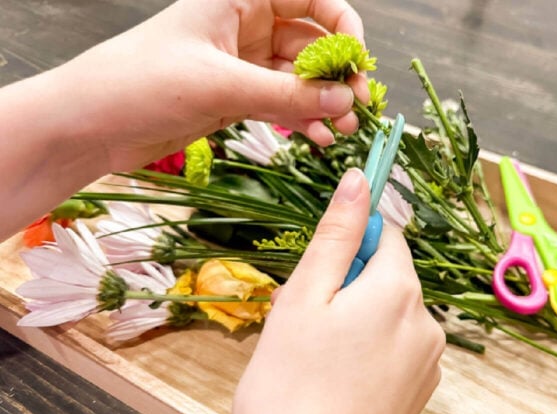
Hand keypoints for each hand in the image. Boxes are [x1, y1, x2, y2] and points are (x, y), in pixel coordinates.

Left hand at [54, 0, 367, 170]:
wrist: (90, 124)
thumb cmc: (141, 83)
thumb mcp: (220, 85)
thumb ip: (286, 95)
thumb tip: (345, 101)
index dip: (341, 26)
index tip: (355, 63)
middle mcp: (244, 26)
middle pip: (311, 41)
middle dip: (336, 74)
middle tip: (358, 107)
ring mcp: (241, 64)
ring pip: (299, 77)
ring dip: (324, 102)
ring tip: (343, 130)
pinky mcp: (235, 97)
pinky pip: (281, 103)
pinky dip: (302, 118)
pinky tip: (318, 137)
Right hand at [229, 169, 444, 413]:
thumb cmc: (290, 390)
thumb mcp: (305, 298)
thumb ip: (337, 234)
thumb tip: (360, 179)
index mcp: (400, 291)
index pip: (387, 234)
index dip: (351, 240)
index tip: (320, 266)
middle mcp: (426, 324)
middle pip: (387, 276)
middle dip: (346, 284)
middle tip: (302, 320)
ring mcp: (427, 364)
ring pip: (388, 315)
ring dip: (354, 320)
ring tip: (312, 357)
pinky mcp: (418, 395)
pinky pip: (393, 351)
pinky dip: (365, 353)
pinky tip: (332, 382)